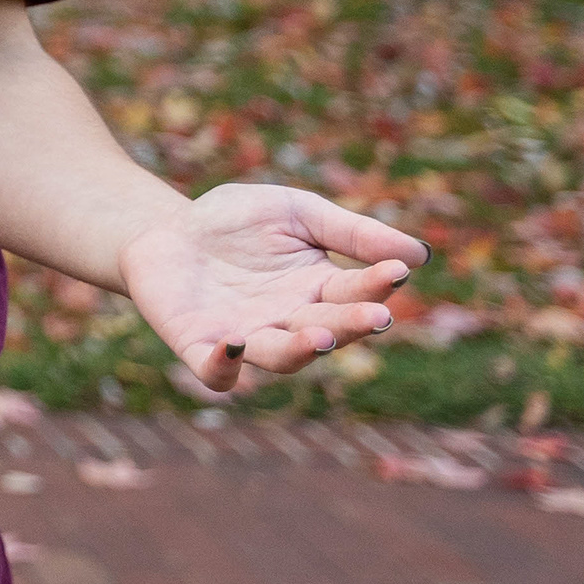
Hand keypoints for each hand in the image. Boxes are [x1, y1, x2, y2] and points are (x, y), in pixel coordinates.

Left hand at [119, 182, 422, 395]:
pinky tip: (230, 346)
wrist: (165, 228)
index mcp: (318, 291)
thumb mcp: (296, 212)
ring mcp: (245, 337)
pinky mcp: (199, 345)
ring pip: (280, 358)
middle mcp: (289, 322)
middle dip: (351, 325)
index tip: (397, 272)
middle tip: (376, 316)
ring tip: (319, 336)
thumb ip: (352, 233)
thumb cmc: (236, 221)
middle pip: (328, 331)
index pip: (356, 294)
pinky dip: (223, 366)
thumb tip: (419, 255)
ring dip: (301, 351)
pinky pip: (215, 370)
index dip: (377, 285)